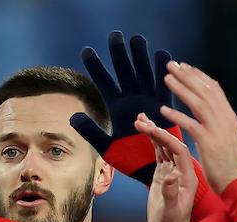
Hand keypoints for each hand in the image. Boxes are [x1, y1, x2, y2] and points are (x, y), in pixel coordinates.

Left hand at [70, 31, 176, 182]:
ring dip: (141, 57)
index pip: (103, 82)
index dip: (96, 67)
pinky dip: (163, 72)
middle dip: (120, 54)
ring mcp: (148, 100)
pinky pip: (164, 87)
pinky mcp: (164, 106)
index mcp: (116, 107)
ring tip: (136, 39)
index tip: (86, 51)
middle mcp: (132, 99)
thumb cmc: (129, 160)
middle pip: (125, 71)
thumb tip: (72, 116)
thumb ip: (91, 131)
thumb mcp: (106, 147)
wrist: (151, 170)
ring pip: (143, 73)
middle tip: (114, 36)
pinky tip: (161, 55)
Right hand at [135, 114, 198, 221]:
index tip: (153, 130)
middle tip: (141, 121)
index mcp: (188, 176)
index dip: (167, 139)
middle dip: (157, 132)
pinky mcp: (163, 172)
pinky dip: (151, 141)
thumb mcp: (172, 211)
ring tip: (140, 120)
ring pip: (164, 146)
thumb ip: (171, 194)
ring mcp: (172, 170)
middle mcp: (182, 170)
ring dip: (153, 133)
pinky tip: (144, 130)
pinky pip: (158, 153)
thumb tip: (168, 177)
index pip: (179, 151)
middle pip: (171, 144)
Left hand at [159, 62, 236, 193]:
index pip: (213, 89)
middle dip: (187, 75)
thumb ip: (218, 123)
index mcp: (229, 116)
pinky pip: (191, 125)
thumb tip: (211, 112)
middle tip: (171, 64)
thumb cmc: (230, 164)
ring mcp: (218, 130)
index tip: (184, 66)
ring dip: (181, 88)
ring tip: (166, 78)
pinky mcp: (209, 143)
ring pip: (198, 103)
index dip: (198, 76)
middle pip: (205, 90)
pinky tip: (163, 110)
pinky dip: (177, 115)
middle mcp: (225, 118)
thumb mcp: (226, 137)